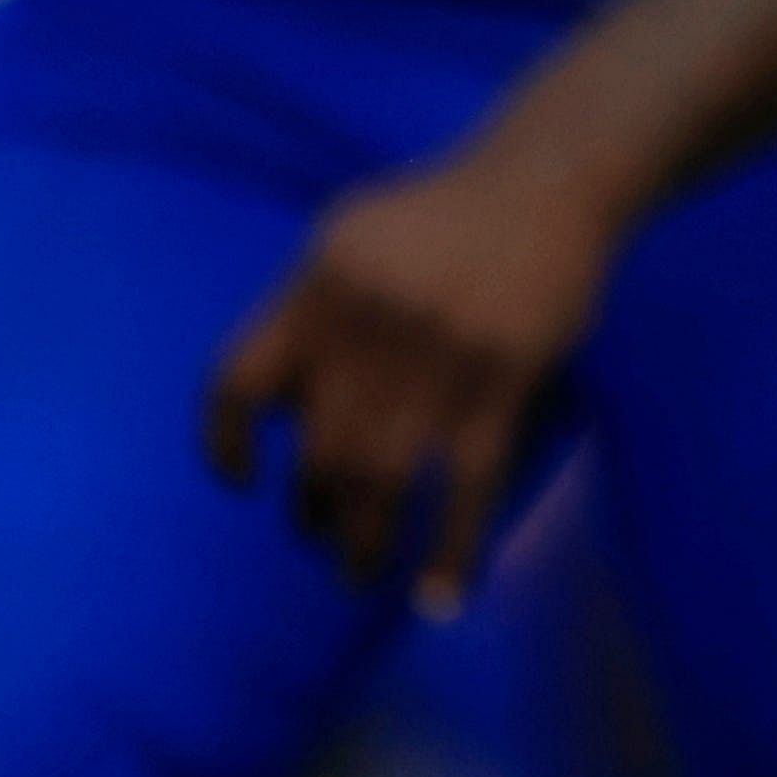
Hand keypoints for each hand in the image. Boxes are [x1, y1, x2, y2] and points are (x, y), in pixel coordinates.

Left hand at [202, 132, 622, 614]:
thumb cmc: (440, 214)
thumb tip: (281, 414)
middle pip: (318, 450)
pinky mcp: (506, 377)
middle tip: (318, 535)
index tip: (242, 482)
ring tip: (357, 573)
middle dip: (311, 510)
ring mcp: (440, 351)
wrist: (549, 178)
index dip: (226, 444)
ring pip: (382, 480)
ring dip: (363, 544)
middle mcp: (369, 319)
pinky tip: (440, 597)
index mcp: (319, 281)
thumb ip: (306, 313)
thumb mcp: (351, 236)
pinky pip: (469, 484)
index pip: (240, 381)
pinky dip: (453, 550)